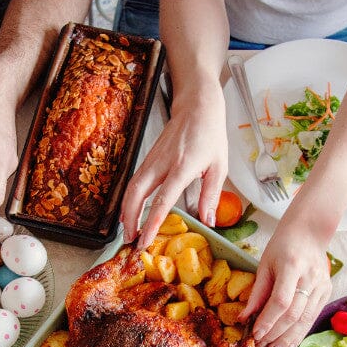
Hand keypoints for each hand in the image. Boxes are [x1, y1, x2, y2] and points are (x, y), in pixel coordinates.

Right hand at [120, 84, 227, 246]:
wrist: (197, 106)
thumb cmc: (210, 135)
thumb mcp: (219, 167)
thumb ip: (211, 196)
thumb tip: (208, 222)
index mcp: (182, 167)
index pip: (163, 199)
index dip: (152, 222)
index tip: (146, 240)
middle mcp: (163, 163)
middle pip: (137, 194)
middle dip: (131, 219)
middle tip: (131, 240)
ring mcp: (152, 159)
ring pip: (131, 187)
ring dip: (126, 210)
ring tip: (127, 231)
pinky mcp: (148, 158)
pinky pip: (134, 181)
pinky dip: (128, 198)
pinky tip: (129, 211)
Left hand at [240, 225, 331, 346]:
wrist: (309, 232)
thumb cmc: (283, 246)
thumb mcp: (264, 264)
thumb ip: (257, 292)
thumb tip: (244, 318)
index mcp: (292, 265)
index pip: (281, 301)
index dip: (268, 320)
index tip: (256, 334)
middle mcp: (310, 277)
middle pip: (294, 314)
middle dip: (276, 334)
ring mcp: (322, 286)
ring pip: (305, 320)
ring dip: (288, 339)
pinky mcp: (327, 292)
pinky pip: (312, 318)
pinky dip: (299, 334)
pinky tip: (288, 345)